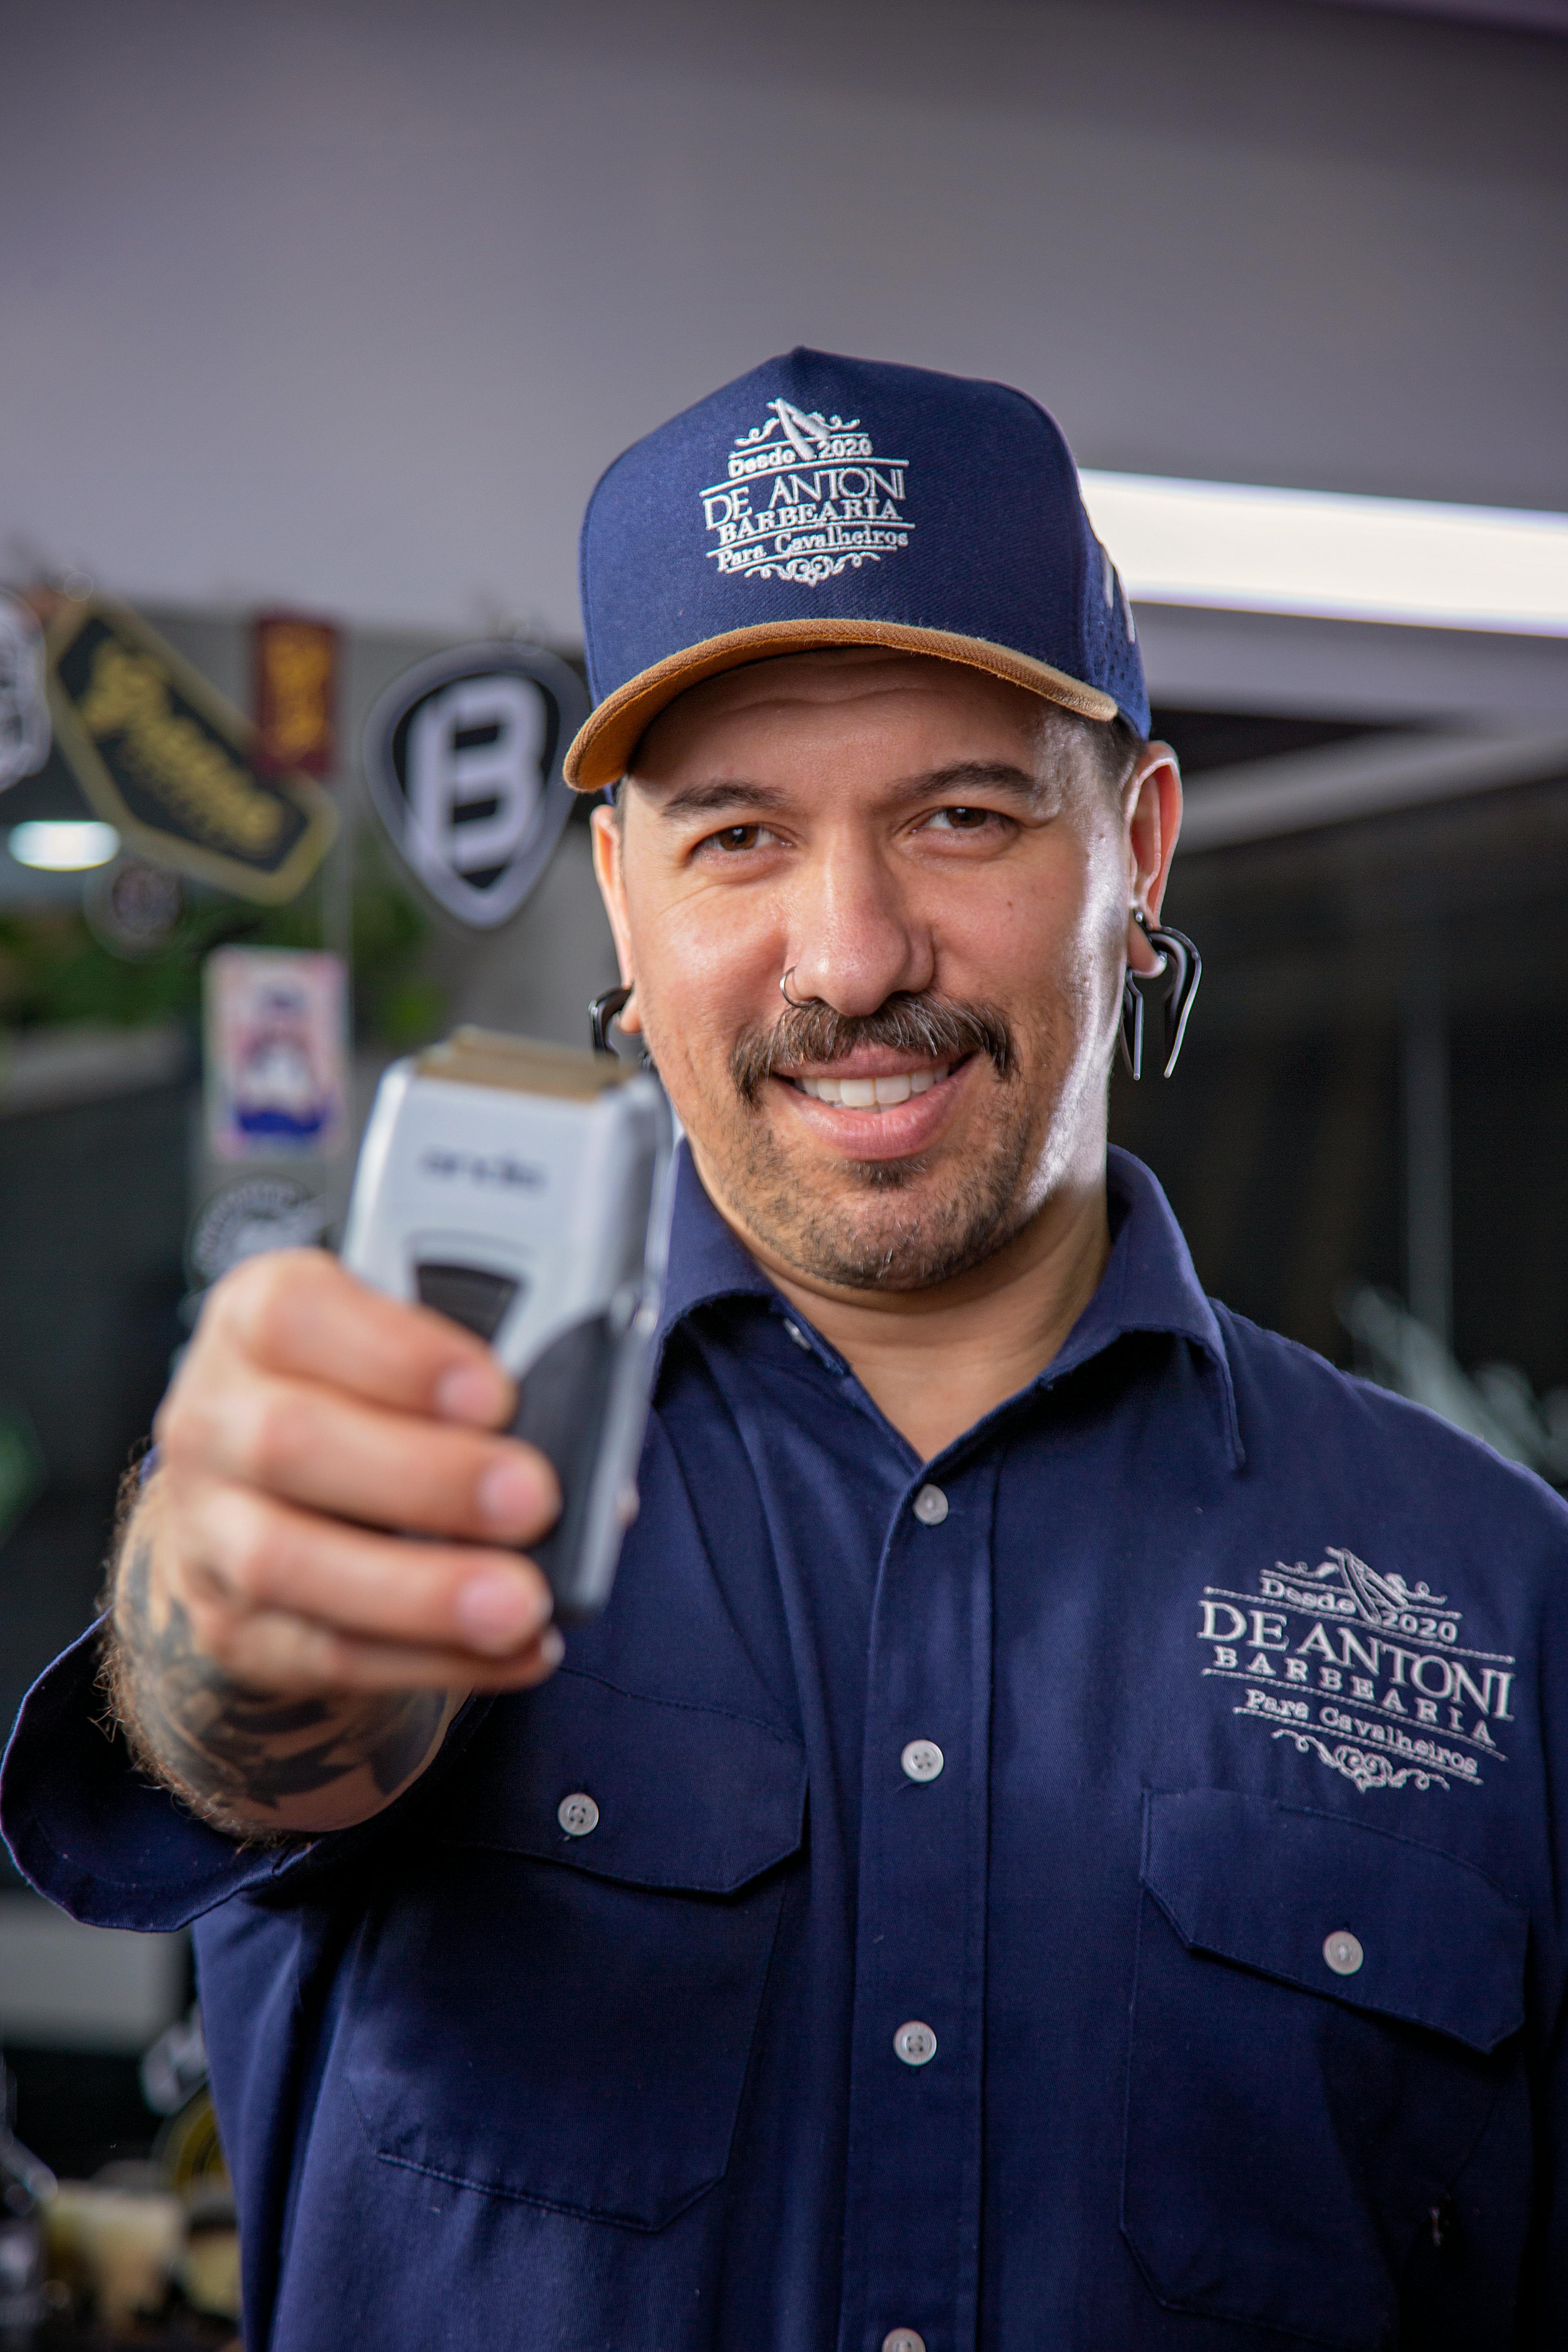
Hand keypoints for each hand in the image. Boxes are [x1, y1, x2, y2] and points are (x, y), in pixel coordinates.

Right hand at [139, 1248, 561, 1698]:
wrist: (266, 1499)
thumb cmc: (366, 1401)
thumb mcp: (405, 1352)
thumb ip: (480, 1371)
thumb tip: (585, 1437)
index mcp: (255, 1321)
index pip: (294, 1314)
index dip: (396, 1354)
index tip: (495, 1392)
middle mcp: (213, 1417)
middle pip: (290, 1442)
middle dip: (426, 1477)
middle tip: (534, 1499)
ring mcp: (207, 1528)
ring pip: (290, 1562)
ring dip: (421, 1590)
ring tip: (521, 1602)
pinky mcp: (231, 1627)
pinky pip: (325, 1653)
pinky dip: (433, 1658)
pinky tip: (514, 1650)